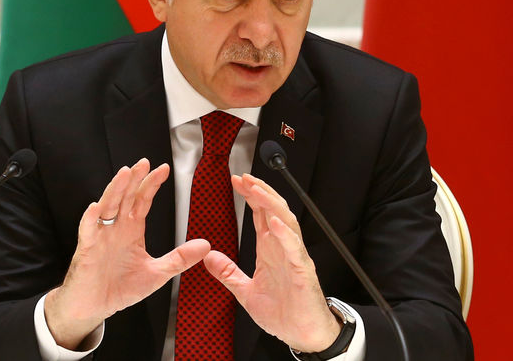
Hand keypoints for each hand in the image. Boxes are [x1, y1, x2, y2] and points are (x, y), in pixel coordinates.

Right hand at [44, 159, 210, 348]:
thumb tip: (206, 246)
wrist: (94, 306)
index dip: (151, 184)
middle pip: (125, 197)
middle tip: (144, 163)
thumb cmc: (120, 288)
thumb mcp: (157, 273)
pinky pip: (87, 231)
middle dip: (134, 179)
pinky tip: (95, 208)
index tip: (164, 169)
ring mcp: (100, 236)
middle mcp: (115, 228)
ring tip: (125, 174)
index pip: (142, 200)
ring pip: (107, 207)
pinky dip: (90, 219)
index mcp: (132, 229)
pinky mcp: (86, 250)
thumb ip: (180, 259)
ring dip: (115, 190)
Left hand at [203, 174, 341, 352]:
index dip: (250, 196)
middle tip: (243, 177)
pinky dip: (286, 234)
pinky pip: (294, 248)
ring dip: (271, 204)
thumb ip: (229, 273)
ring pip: (286, 222)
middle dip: (259, 191)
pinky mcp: (302, 271)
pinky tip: (275, 223)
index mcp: (271, 250)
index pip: (260, 214)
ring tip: (257, 190)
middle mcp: (283, 248)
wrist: (303, 335)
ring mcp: (294, 257)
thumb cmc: (283, 313)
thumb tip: (209, 257)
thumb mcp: (246, 291)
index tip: (236, 181)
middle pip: (273, 210)